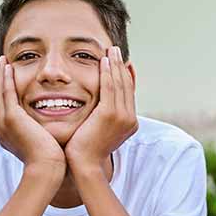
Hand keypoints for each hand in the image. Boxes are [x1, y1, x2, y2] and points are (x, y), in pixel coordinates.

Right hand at [0, 56, 64, 171]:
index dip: (3, 91)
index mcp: (7, 134)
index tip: (7, 78)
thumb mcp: (41, 145)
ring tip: (3, 61)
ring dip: (0, 75)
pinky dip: (6, 79)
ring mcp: (4, 123)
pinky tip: (9, 67)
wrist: (47, 169)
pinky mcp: (12, 119)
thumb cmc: (51, 162)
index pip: (2, 108)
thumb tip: (48, 131)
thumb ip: (40, 135)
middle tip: (2, 64)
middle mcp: (1, 128)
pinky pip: (6, 93)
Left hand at [65, 46, 137, 174]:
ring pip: (120, 83)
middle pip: (127, 85)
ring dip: (115, 64)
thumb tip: (98, 106)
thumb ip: (102, 117)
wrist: (84, 164)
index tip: (121, 62)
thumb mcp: (98, 131)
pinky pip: (110, 87)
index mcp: (130, 123)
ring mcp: (122, 116)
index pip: (129, 93)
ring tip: (111, 50)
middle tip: (116, 50)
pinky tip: (103, 60)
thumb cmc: (86, 151)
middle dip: (121, 65)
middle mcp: (130, 119)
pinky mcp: (110, 114)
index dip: (126, 75)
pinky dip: (108, 72)